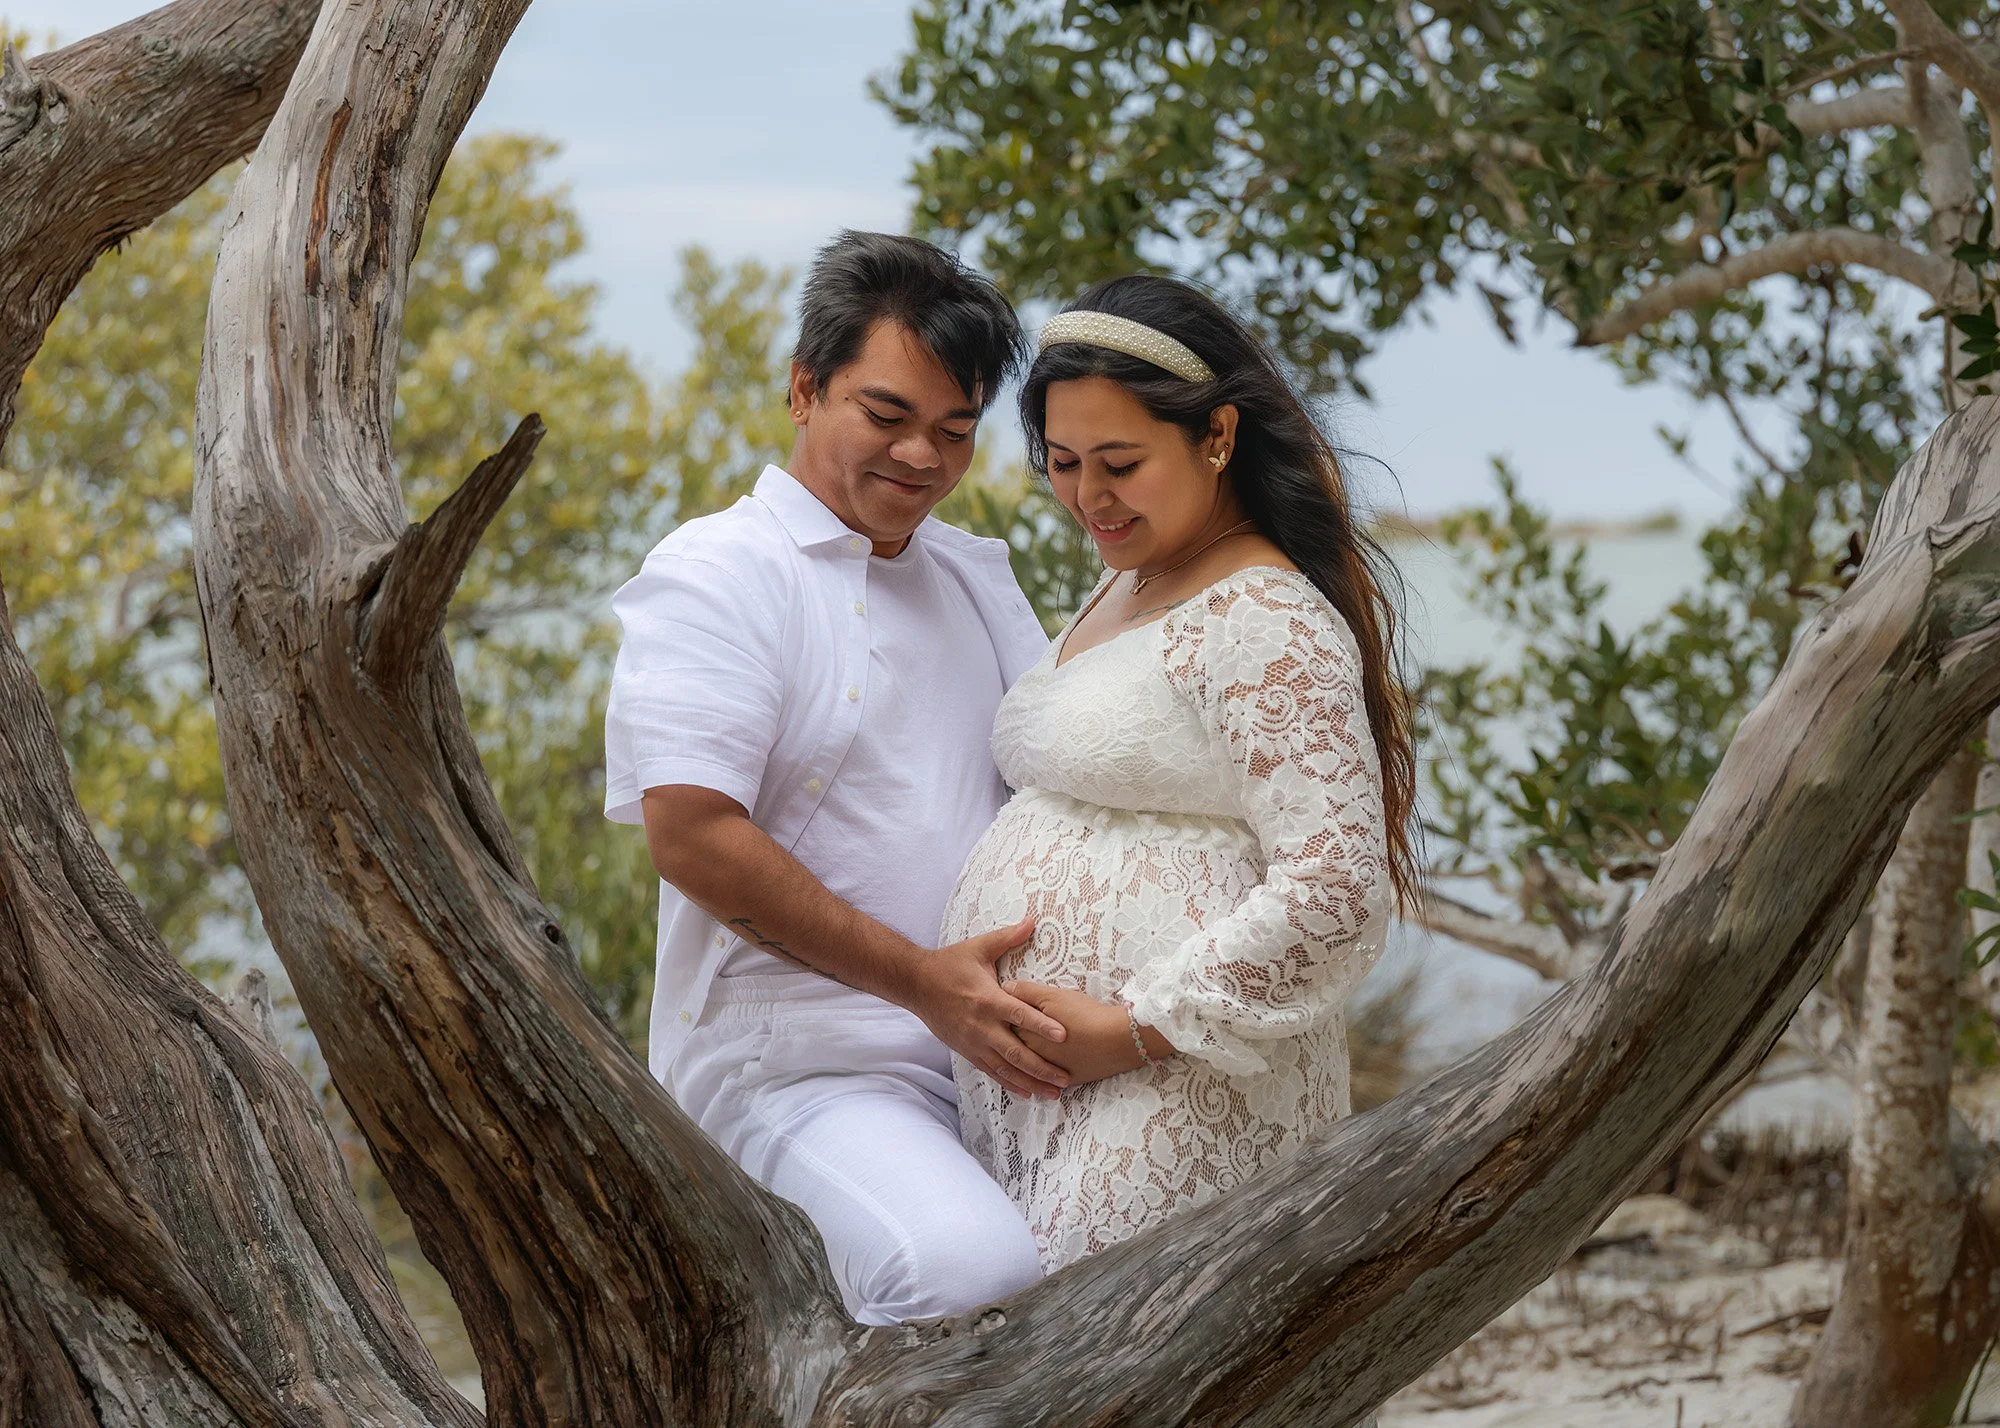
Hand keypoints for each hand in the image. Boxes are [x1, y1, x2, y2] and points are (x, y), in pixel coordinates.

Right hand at [907, 917, 1071, 1099]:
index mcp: (987, 999)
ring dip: (1030, 1082)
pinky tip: (1027, 1093)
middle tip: (1066, 1079)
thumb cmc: (950, 964)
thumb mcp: (979, 947)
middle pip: (1016, 1051)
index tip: (1064, 1035)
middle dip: (1042, 1067)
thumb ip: (1008, 937)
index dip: (1041, 1025)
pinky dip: (1009, 1084)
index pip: (1019, 1014)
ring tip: (1053, 1094)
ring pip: (1005, 1068)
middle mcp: (981, 1026)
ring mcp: (973, 1042)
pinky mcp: (967, 1051)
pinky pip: (991, 1071)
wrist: (915, 985)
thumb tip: (1033, 920)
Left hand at [1004, 981, 1160, 1087]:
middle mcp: (1032, 1056)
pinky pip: (1046, 1082)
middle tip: (1005, 1032)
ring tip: (1020, 1054)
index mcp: (1025, 1034)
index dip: (1002, 1018)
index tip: (1000, 1013)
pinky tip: (1038, 1077)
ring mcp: (1048, 1072)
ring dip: (1021, 1063)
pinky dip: (1040, 1080)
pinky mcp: (1065, 1081)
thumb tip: (1004, 988)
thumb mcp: (1053, 996)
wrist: (1118, 1040)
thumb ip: (1026, 992)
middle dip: (1008, 1041)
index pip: (1003, 1026)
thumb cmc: (1085, 1015)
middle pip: (1012, 1048)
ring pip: (1028, 1067)